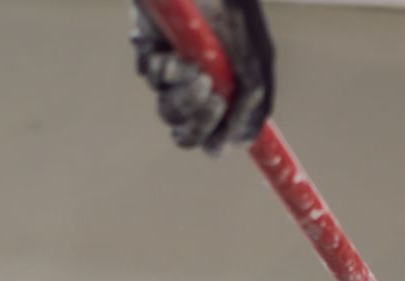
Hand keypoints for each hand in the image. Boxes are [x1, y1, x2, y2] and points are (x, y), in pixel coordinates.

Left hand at [131, 0, 274, 154]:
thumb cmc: (237, 14)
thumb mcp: (254, 59)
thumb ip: (252, 100)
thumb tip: (242, 141)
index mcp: (222, 96)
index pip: (212, 138)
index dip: (214, 142)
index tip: (221, 140)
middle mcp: (194, 90)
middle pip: (186, 133)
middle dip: (199, 121)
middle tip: (211, 96)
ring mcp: (171, 74)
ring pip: (167, 109)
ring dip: (183, 93)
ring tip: (193, 65)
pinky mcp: (149, 52)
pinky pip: (149, 75)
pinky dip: (162, 67)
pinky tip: (171, 47)